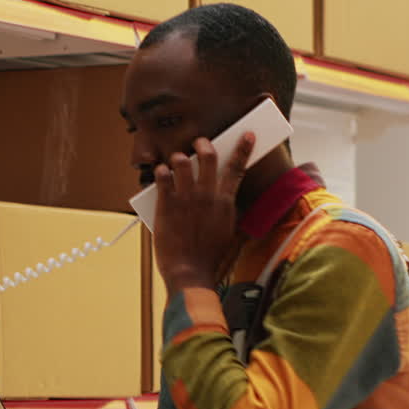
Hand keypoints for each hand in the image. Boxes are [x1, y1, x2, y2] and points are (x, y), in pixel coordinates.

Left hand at [153, 133, 255, 291]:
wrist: (190, 273)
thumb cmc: (208, 255)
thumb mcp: (226, 230)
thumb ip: (225, 208)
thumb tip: (222, 190)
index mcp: (225, 202)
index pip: (237, 168)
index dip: (243, 148)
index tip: (247, 134)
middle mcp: (206, 196)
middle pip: (208, 156)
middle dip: (204, 144)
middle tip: (200, 143)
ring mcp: (185, 199)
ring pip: (182, 161)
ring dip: (179, 158)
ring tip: (177, 162)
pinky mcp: (166, 205)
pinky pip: (162, 176)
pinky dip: (161, 171)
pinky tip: (162, 173)